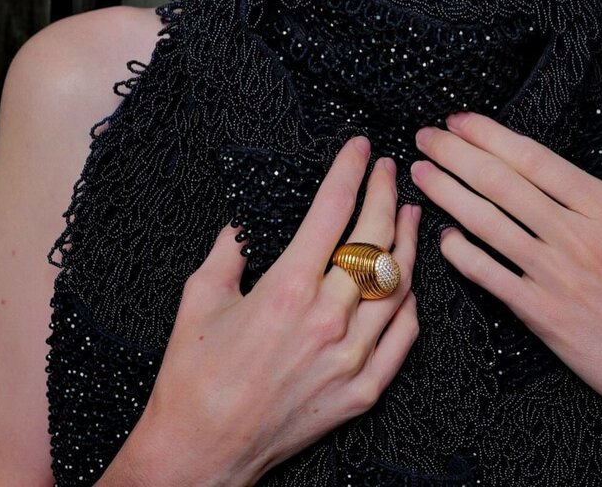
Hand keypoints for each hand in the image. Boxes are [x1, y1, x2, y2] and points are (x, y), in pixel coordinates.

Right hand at [116, 137, 420, 486]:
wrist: (199, 454)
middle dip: (385, 194)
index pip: (333, 210)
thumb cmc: (192, 376)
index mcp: (286, 289)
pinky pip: (402, 337)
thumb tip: (246, 217)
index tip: (360, 148)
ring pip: (397, 286)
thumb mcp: (199, 295)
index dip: (350, 171)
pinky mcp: (361, 392)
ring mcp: (349, 358)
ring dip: (407, 242)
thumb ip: (229, 247)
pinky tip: (407, 283)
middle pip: (374, 239)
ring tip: (409, 213)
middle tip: (388, 170)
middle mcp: (326, 319)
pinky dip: (409, 304)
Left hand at [410, 111, 601, 448]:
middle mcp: (576, 236)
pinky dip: (461, 254)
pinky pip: (489, 277)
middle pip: (501, 183)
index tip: (461, 119)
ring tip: (420, 172)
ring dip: (447, 194)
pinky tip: (441, 237)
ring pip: (487, 223)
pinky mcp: (541, 315)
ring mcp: (555, 276)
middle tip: (425, 135)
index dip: (491, 135)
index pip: (535, 159)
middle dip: (456, 154)